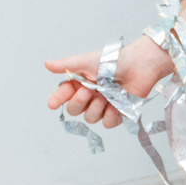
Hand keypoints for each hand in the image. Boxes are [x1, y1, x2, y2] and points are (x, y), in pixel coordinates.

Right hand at [43, 34, 173, 129]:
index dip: (57, 100)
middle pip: (74, 111)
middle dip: (80, 102)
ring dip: (97, 107)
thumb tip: (47, 64)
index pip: (63, 96)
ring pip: (90, 119)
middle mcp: (89, 97)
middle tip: (90, 90)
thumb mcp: (86, 61)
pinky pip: (108, 124)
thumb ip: (66, 65)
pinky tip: (116, 105)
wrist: (138, 65)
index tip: (52, 104)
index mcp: (79, 84)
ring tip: (108, 93)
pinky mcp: (117, 114)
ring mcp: (103, 106)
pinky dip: (111, 115)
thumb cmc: (113, 61)